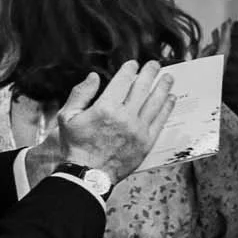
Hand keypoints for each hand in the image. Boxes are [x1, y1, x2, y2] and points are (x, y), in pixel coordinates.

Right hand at [56, 61, 175, 182]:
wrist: (88, 173)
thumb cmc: (76, 145)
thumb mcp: (67, 116)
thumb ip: (80, 94)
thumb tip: (94, 76)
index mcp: (105, 108)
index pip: (122, 82)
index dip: (129, 71)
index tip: (134, 64)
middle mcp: (125, 117)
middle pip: (142, 89)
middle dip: (150, 74)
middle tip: (155, 64)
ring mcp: (138, 130)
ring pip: (155, 103)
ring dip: (163, 88)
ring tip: (168, 78)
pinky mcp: (147, 142)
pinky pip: (160, 121)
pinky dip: (166, 108)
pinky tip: (170, 99)